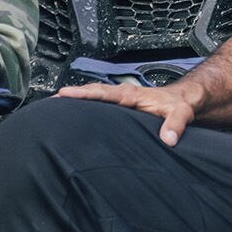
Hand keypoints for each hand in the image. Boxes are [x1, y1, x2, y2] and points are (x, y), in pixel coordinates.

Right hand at [56, 80, 198, 146]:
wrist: (182, 101)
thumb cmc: (178, 105)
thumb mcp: (181, 114)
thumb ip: (175, 125)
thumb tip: (168, 139)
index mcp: (131, 94)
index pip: (103, 92)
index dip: (84, 94)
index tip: (65, 94)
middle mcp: (122, 95)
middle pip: (91, 92)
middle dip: (70, 95)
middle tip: (49, 102)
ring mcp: (119, 101)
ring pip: (92, 98)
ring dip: (74, 101)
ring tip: (52, 108)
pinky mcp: (118, 108)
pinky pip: (97, 104)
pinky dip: (83, 106)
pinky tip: (72, 115)